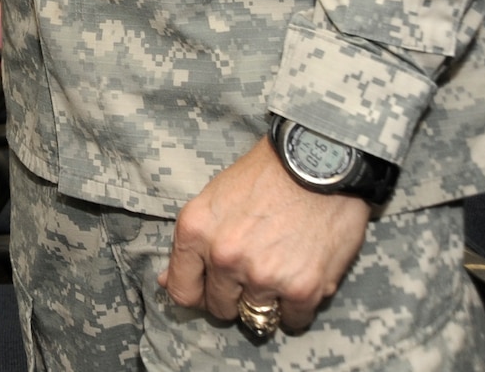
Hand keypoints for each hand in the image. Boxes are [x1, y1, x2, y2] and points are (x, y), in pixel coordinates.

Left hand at [161, 136, 370, 333]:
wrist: (317, 164)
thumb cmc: (264, 176)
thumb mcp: (212, 200)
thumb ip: (191, 245)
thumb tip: (167, 281)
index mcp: (195, 232)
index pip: (182, 291)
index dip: (197, 294)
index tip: (210, 290)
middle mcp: (224, 257)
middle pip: (219, 308)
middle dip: (233, 297)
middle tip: (252, 274)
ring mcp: (263, 275)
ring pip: (257, 317)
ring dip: (267, 301)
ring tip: (279, 270)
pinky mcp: (303, 289)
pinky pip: (294, 321)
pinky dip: (297, 309)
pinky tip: (300, 280)